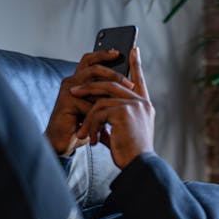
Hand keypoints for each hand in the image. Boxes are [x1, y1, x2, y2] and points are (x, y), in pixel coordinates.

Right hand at [45, 50, 134, 155]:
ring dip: (110, 91)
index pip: (91, 60)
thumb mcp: (97, 108)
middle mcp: (72, 81)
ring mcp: (68, 90)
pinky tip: (106, 120)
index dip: (104, 54)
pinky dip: (99, 112)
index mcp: (79, 80)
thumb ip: (106, 96)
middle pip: (94, 67)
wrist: (62, 142)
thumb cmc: (80, 125)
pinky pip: (88, 103)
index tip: (119, 52)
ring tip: (122, 100)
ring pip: (92, 82)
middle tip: (129, 84)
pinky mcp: (66, 101)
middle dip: (114, 74)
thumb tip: (129, 86)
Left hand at [71, 48, 154, 168]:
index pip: (140, 81)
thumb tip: (97, 112)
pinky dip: (91, 126)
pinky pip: (99, 111)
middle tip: (73, 91)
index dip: (136, 65)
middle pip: (113, 84)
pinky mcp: (124, 112)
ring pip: (102, 99)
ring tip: (81, 132)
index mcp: (145, 107)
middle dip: (90, 87)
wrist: (138, 167)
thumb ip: (113, 119)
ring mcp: (134, 106)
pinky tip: (91, 140)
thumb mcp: (122, 134)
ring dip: (87, 116)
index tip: (133, 50)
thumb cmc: (130, 155)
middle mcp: (142, 103)